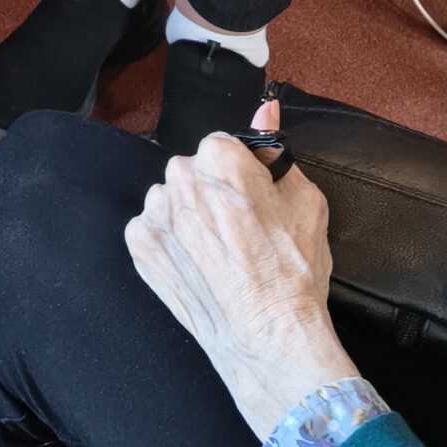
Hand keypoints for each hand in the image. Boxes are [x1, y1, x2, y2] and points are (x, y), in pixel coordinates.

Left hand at [124, 102, 353, 442]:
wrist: (268, 338)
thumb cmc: (292, 273)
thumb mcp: (305, 201)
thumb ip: (275, 149)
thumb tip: (266, 109)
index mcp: (220, 158)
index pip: (224, 144)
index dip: (242, 172)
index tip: (253, 197)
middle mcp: (180, 178)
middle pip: (194, 170)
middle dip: (213, 192)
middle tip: (240, 230)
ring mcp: (156, 213)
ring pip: (172, 200)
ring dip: (189, 217)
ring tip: (221, 254)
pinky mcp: (140, 245)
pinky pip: (153, 229)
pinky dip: (171, 242)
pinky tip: (199, 265)